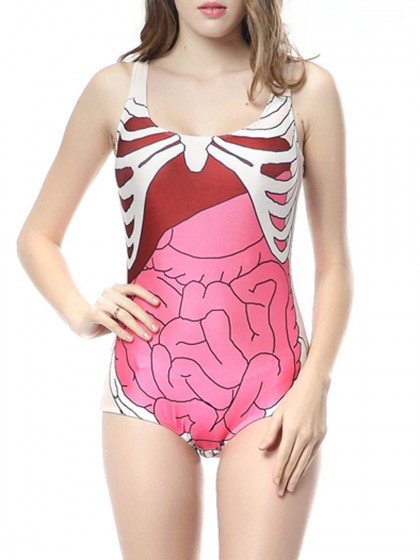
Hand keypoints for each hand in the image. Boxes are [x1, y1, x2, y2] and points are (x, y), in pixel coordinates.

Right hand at [73, 283, 160, 340]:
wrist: (83, 322)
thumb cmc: (107, 316)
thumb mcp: (120, 309)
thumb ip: (131, 308)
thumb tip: (153, 318)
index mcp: (118, 289)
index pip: (135, 288)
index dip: (147, 295)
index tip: (158, 304)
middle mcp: (109, 293)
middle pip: (132, 305)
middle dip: (145, 318)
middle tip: (155, 328)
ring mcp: (101, 302)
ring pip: (124, 315)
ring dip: (137, 327)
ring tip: (146, 336)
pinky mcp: (95, 314)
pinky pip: (112, 324)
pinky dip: (123, 332)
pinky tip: (131, 339)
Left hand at [258, 369, 328, 496]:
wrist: (314, 387)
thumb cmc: (293, 398)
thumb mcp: (279, 413)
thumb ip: (271, 433)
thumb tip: (261, 449)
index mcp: (292, 429)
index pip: (284, 456)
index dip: (279, 470)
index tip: (274, 483)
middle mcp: (305, 435)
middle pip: (294, 462)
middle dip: (287, 478)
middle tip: (280, 492)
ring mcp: (315, 436)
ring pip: (304, 461)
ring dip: (297, 476)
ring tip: (291, 488)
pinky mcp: (322, 435)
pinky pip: (312, 454)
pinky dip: (306, 465)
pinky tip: (301, 472)